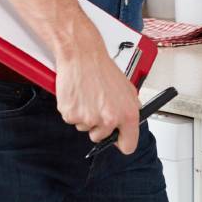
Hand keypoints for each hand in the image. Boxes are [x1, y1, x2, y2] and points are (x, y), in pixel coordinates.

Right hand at [54, 23, 140, 153]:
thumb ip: (130, 108)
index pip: (128, 145)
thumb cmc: (103, 70)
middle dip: (99, 126)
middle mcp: (109, 120)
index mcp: (127, 114)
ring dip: (86, 116)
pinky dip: (74, 110)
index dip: (122, 143)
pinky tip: (79, 95)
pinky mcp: (71, 115)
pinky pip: (72, 120)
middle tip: (98, 105)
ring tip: (89, 96)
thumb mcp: (127, 89)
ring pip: (86, 128)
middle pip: (101, 138)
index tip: (118, 139)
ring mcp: (89, 119)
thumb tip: (130, 123)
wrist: (83, 57)